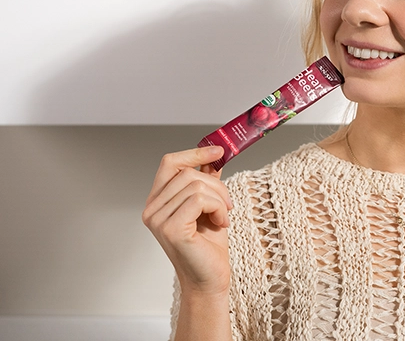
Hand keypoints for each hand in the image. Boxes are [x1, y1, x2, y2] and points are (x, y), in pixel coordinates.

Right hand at [142, 145, 232, 296]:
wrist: (209, 279)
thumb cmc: (208, 246)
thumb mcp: (209, 205)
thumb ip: (206, 181)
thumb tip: (213, 156)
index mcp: (157, 201)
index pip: (169, 163)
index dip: (195, 152)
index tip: (218, 151)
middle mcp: (152, 209)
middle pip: (187, 172)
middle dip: (216, 185)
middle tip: (227, 204)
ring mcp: (158, 219)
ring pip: (196, 184)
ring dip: (220, 199)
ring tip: (223, 216)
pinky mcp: (171, 228)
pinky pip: (200, 199)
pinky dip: (218, 208)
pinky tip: (222, 223)